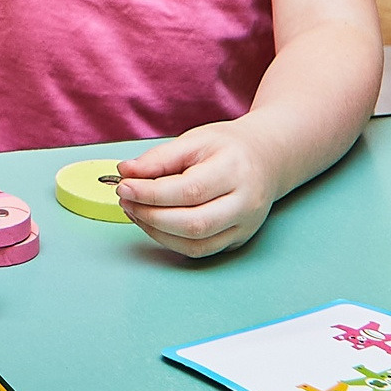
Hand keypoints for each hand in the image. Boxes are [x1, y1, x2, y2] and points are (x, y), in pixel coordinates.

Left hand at [116, 122, 274, 257]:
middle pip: (194, 223)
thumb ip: (160, 158)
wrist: (266, 159)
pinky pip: (200, 250)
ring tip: (135, 211)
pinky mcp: (238, 240)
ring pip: (196, 244)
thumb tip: (125, 172)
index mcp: (235, 169)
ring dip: (157, 232)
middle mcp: (245, 202)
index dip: (151, 192)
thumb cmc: (228, 148)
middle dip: (151, 215)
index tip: (124, 186)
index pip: (189, 190)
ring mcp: (244, 226)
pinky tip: (154, 224)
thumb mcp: (195, 140)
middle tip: (125, 200)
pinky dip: (171, 241)